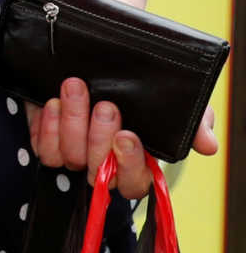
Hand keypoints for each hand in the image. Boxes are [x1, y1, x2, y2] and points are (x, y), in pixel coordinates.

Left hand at [26, 75, 217, 198]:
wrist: (97, 69)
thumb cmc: (144, 96)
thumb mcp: (176, 107)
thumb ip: (196, 124)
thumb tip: (208, 145)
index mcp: (137, 164)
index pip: (134, 183)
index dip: (129, 164)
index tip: (127, 136)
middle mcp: (103, 167)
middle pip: (98, 170)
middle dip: (100, 136)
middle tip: (105, 105)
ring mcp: (74, 157)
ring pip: (69, 156)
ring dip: (72, 121)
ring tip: (75, 88)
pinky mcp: (47, 144)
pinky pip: (44, 148)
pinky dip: (48, 125)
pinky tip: (53, 102)